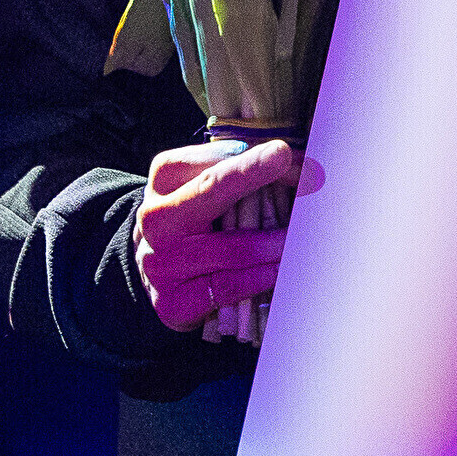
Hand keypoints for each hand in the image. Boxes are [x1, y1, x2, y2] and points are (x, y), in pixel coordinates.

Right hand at [135, 136, 302, 331]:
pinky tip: (280, 270)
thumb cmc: (195, 220)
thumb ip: (242, 171)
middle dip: (251, 176)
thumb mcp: (205, 187)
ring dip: (270, 241)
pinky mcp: (172, 302)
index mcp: (164, 179)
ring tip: (299, 235)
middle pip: (209, 191)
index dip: (249, 159)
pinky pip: (227, 287)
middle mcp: (157, 218)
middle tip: (291, 167)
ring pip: (227, 248)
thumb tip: (293, 162)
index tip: (282, 153)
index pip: (208, 162)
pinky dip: (259, 278)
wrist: (159, 272)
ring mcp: (161, 262)